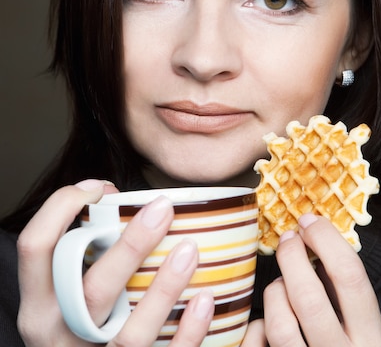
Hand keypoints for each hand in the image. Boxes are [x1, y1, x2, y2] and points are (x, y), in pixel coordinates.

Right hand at [16, 179, 213, 346]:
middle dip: (129, 246)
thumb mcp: (64, 295)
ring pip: (130, 332)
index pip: (36, 247)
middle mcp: (62, 335)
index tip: (96, 187)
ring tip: (190, 250)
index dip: (61, 207)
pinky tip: (205, 298)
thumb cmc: (78, 325)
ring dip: (164, 289)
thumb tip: (122, 198)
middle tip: (163, 208)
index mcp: (41, 306)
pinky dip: (188, 330)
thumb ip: (84, 254)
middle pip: (93, 290)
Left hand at [245, 214, 380, 346]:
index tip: (311, 222)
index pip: (351, 277)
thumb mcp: (365, 331)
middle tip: (288, 239)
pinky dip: (258, 326)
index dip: (327, 242)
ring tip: (279, 282)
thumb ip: (348, 297)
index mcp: (372, 337)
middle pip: (310, 297)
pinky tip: (265, 317)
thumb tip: (317, 243)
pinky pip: (263, 345)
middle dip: (292, 259)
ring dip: (274, 292)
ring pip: (280, 325)